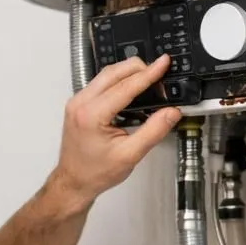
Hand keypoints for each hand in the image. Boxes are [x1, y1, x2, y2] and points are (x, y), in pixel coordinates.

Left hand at [50, 56, 183, 209]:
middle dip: (139, 68)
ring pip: (106, 75)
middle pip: (114, 72)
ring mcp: (77, 102)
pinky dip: (118, 81)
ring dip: (128, 72)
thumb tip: (171, 112)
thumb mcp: (130, 155)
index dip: (148, 74)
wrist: (74, 181)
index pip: (125, 86)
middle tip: (159, 70)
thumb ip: (153, 131)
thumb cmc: (95, 172)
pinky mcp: (79, 104)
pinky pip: (100, 83)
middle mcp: (80, 103)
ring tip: (150, 78)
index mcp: (91, 115)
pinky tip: (132, 88)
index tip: (163, 63)